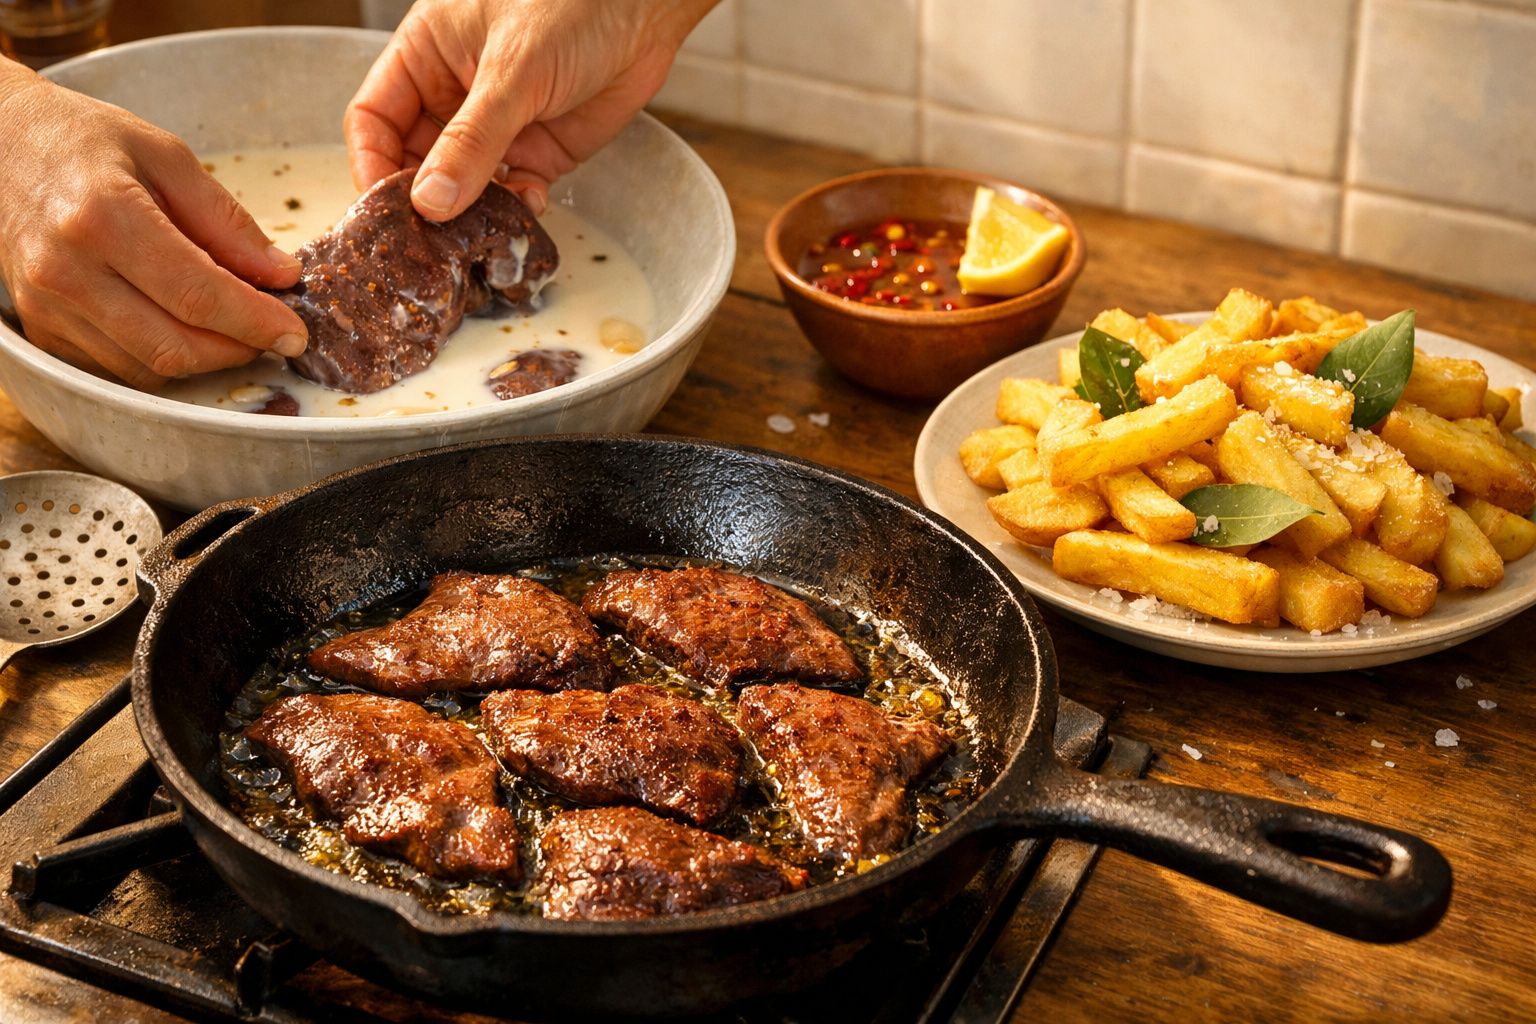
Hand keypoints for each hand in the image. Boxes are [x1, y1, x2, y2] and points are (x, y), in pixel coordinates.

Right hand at [0, 62, 307, 390]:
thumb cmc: (85, 142)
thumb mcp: (167, 156)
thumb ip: (226, 221)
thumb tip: (280, 274)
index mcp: (103, 217)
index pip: (198, 295)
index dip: (256, 322)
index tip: (295, 332)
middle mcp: (67, 271)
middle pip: (176, 346)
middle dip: (239, 349)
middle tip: (272, 331)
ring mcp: (49, 307)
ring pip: (151, 368)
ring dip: (206, 358)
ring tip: (233, 325)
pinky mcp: (43, 329)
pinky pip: (121, 369)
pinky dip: (166, 358)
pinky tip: (185, 326)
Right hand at [345, 0, 715, 220]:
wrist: (646, 9)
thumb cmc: (572, 5)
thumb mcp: (512, 70)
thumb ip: (472, 139)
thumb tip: (431, 201)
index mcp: (425, 57)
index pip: (374, 119)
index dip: (372, 164)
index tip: (383, 209)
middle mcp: (454, 95)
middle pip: (414, 162)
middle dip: (421, 202)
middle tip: (429, 242)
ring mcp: (497, 128)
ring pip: (464, 186)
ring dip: (469, 215)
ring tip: (476, 238)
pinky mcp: (540, 152)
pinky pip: (513, 194)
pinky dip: (516, 209)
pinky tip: (529, 206)